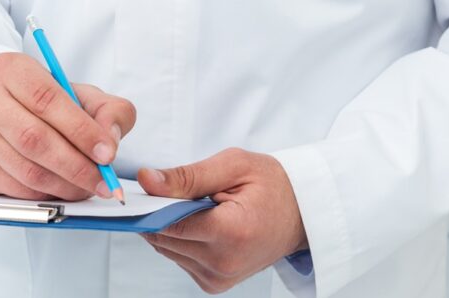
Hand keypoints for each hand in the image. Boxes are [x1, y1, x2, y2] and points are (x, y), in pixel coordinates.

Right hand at [0, 52, 136, 200]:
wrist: (2, 113)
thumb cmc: (43, 102)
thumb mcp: (80, 93)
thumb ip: (108, 109)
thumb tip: (110, 139)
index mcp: (11, 69)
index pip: (47, 99)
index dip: (81, 130)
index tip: (107, 152)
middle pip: (34, 138)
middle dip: (76, 165)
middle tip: (103, 179)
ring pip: (26, 169)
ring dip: (65, 185)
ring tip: (88, 186)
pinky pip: (16, 189)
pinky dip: (47, 194)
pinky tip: (64, 188)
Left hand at [138, 148, 306, 293]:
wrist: (302, 214)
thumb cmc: (273, 185)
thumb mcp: (233, 165)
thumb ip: (187, 176)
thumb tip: (146, 180)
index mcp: (231, 232)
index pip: (168, 224)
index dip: (152, 204)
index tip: (148, 187)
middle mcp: (223, 262)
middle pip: (164, 239)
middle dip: (160, 213)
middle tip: (176, 190)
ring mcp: (219, 278)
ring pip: (167, 250)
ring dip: (170, 227)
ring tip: (196, 206)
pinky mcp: (215, 283)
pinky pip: (179, 259)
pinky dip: (182, 239)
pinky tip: (201, 223)